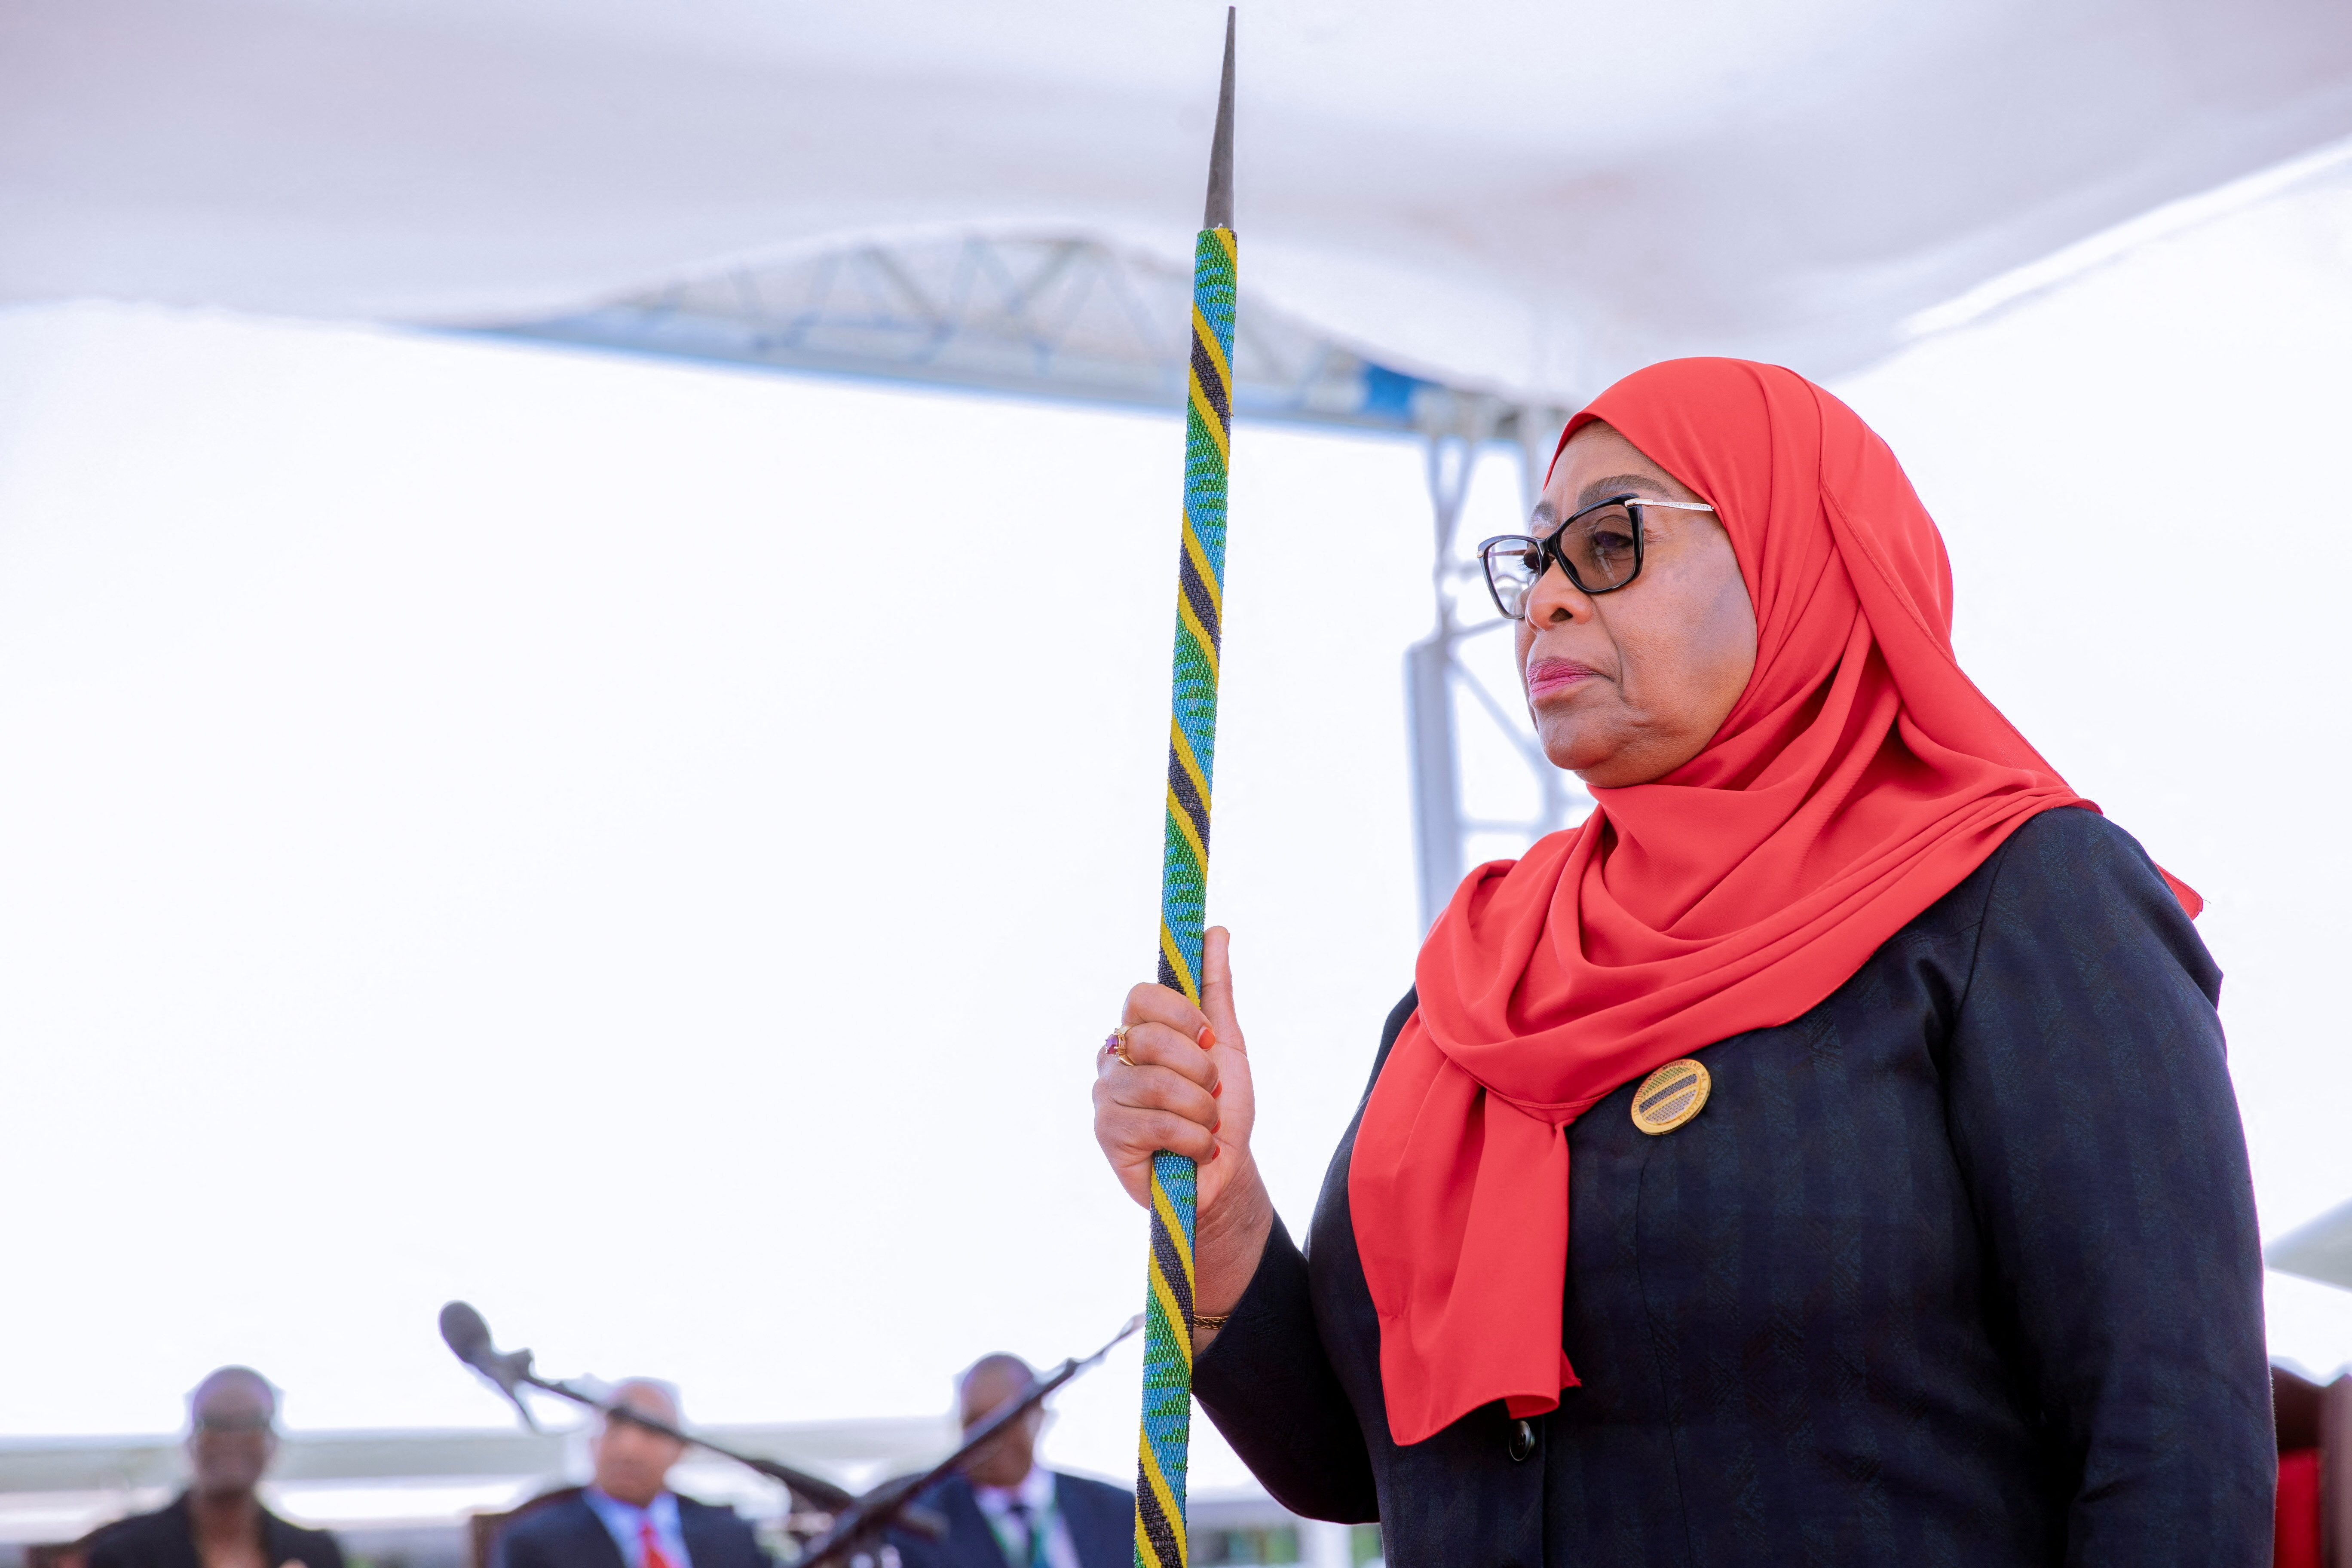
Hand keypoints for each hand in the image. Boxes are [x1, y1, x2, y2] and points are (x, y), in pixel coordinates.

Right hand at [1093, 927, 1272, 1320]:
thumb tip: (1215, 930)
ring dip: (1200, 1108)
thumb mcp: (1227, 1045)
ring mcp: (1106, 1097)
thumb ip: (1215, 989)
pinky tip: (1195, 1149)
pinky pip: (1155, 1123)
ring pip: (1156, 1083)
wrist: (1223, 1176)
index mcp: (1139, 1031)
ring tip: (1206, 1125)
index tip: (1209, 1039)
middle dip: (1199, 1069)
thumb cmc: (1222, 1111)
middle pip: (1150, 1037)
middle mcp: (1113, 1058)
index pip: (1141, 995)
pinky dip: (1191, 1138)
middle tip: (1213, 1090)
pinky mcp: (1108, 1136)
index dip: (1182, 1015)